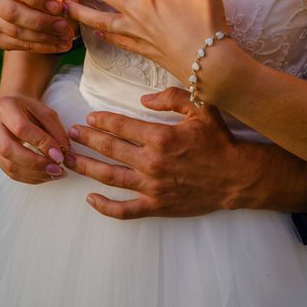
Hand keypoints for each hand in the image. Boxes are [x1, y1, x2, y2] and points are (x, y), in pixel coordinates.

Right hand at [0, 0, 84, 52]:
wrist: (36, 2)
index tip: (59, 7)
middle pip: (10, 12)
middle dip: (41, 22)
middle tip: (65, 27)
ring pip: (14, 31)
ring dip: (43, 37)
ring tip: (66, 37)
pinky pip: (17, 45)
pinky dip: (41, 47)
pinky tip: (60, 45)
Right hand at [0, 95, 70, 182]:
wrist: (13, 108)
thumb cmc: (32, 109)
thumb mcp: (47, 113)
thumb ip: (56, 131)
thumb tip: (65, 153)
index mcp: (4, 106)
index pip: (21, 128)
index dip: (41, 143)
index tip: (59, 155)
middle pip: (8, 149)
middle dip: (35, 163)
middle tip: (57, 169)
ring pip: (8, 164)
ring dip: (34, 173)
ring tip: (55, 174)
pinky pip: (9, 172)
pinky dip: (29, 177)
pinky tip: (45, 176)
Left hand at [64, 87, 306, 218]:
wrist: (237, 176)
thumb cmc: (219, 141)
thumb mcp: (202, 107)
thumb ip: (172, 96)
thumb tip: (143, 98)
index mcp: (160, 137)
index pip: (120, 126)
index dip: (101, 121)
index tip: (89, 118)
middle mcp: (151, 162)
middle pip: (110, 149)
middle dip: (87, 140)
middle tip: (71, 134)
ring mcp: (152, 186)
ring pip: (110, 177)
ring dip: (87, 167)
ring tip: (69, 160)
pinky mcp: (156, 205)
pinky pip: (125, 210)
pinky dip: (105, 207)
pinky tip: (90, 199)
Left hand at [65, 0, 239, 82]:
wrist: (209, 64)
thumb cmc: (208, 23)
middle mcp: (140, 11)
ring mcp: (138, 32)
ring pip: (103, 21)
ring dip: (83, 13)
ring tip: (68, 8)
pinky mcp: (143, 49)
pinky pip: (118, 41)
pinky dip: (106, 36)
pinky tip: (98, 33)